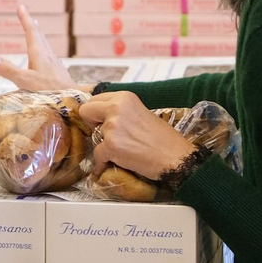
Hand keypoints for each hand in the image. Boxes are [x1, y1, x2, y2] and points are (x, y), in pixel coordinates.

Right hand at [0, 6, 79, 91]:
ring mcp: (54, 63)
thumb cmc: (50, 91)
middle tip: (26, 15)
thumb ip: (8, 70)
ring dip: (38, 36)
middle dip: (31, 25)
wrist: (74, 101)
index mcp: (39, 54)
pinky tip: (44, 57)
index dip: (25, 19)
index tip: (21, 7)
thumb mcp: (24, 81)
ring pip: (45, 44)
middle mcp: (48, 55)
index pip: (31, 31)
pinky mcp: (58, 72)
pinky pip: (48, 54)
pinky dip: (42, 48)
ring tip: (35, 31)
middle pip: (39, 36)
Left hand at [78, 92, 195, 181]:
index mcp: (124, 97)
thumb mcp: (140, 113)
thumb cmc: (163, 139)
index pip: (95, 99)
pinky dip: (102, 163)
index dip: (96, 112)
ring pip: (93, 136)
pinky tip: (109, 165)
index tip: (102, 121)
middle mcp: (116, 108)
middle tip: (104, 134)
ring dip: (104, 145)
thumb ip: (120, 111)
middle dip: (91, 123)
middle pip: (86, 111)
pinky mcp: (111, 146)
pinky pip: (97, 155)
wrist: (176, 158)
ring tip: (123, 150)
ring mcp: (112, 127)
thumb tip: (100, 116)